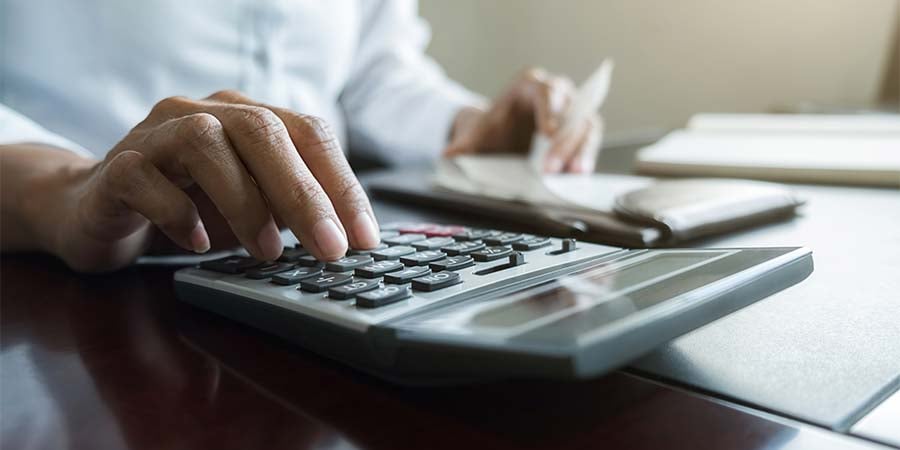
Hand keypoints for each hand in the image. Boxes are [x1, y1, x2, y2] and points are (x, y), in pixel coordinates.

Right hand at [22, 90, 379, 271]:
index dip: (342, 184)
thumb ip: (292, 211)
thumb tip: (348, 241)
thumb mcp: (252, 208)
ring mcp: (156, 134)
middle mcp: (204, 114)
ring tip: (268, 251)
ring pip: (204, 144)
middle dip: (304, 193)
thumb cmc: (189, 207)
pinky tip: (199, 243)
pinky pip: (145, 179)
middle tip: (331, 248)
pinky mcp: (116, 168)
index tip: (365, 237)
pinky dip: (177, 212)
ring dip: (245, 201)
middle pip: (262, 131)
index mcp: (247, 118)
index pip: (308, 133)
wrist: (96, 208)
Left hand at [444, 68, 602, 173]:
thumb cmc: (494, 128)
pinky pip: (589, 141)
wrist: (501, 136)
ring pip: (586, 125)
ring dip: (581, 149)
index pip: (546, 91)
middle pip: (570, 110)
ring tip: (573, 173)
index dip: (550, 110)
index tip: (547, 133)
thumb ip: (465, 143)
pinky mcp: (580, 132)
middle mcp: (557, 93)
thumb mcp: (478, 134)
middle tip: (550, 167)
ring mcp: (572, 112)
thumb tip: (448, 154)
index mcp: (531, 85)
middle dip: (563, 140)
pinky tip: (578, 175)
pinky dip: (586, 157)